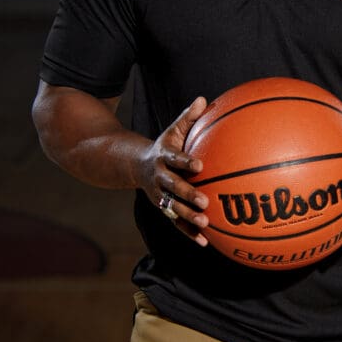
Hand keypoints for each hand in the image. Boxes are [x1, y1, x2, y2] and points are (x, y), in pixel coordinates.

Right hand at [135, 96, 209, 245]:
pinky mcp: (164, 208)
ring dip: (188, 217)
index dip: (185, 161)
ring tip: (205, 223)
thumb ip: (188, 117)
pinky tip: (205, 242)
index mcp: (163, 157)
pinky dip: (189, 232)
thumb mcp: (173, 130)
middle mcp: (159, 178)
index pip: (175, 159)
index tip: (200, 165)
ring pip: (173, 208)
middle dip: (188, 194)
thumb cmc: (165, 145)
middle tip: (204, 201)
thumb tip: (202, 99)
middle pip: (173, 187)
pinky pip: (176, 222)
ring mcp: (160, 195)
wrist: (136, 165)